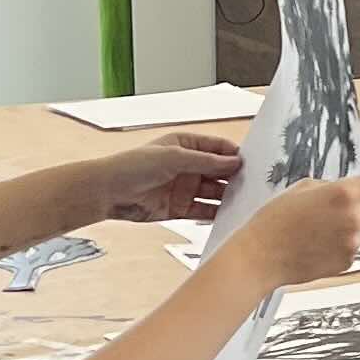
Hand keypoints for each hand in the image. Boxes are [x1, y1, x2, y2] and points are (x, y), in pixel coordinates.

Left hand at [97, 132, 243, 224]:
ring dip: (227, 196)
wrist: (109, 192)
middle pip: (219, 171)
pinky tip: (227, 214)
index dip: (233, 155)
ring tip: (242, 200)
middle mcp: (187, 166)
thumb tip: (232, 161)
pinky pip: (204, 210)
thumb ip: (205, 160)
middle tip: (251, 183)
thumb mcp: (173, 156)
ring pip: (214, 192)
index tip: (248, 163)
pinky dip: (216, 213)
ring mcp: (184, 188)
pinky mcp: (180, 208)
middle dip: (234, 176)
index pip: (217, 148)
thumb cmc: (132, 166)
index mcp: (185, 146)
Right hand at [248, 176, 359, 289]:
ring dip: (353, 224)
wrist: (261, 256)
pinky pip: (354, 246)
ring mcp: (352, 242)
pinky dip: (343, 243)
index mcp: (343, 194)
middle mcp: (353, 218)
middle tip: (350, 202)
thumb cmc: (273, 223)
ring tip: (322, 226)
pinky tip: (319, 242)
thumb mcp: (301, 188)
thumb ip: (330, 185)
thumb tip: (347, 187)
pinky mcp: (347, 261)